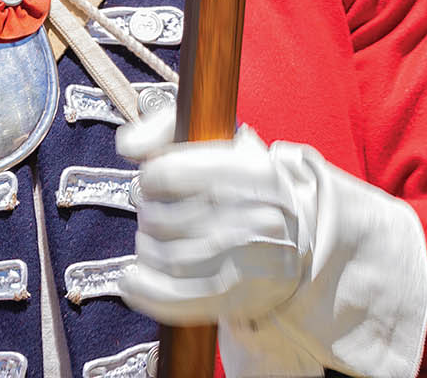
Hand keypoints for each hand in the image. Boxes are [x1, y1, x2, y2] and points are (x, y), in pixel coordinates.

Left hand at [116, 107, 305, 323]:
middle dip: (148, 216)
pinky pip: (179, 299)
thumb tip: (129, 146)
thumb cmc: (241, 185)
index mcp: (256, 173)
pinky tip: (132, 279)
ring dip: (147, 250)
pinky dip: (145, 290)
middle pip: (163, 220)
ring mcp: (254, 263)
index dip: (150, 179)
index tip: (156, 183)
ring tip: (154, 241)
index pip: (168, 173)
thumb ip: (165, 128)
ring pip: (168, 258)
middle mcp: (261, 218)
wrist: (298, 238)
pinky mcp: (242, 299)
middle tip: (156, 214)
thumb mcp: (215, 141)